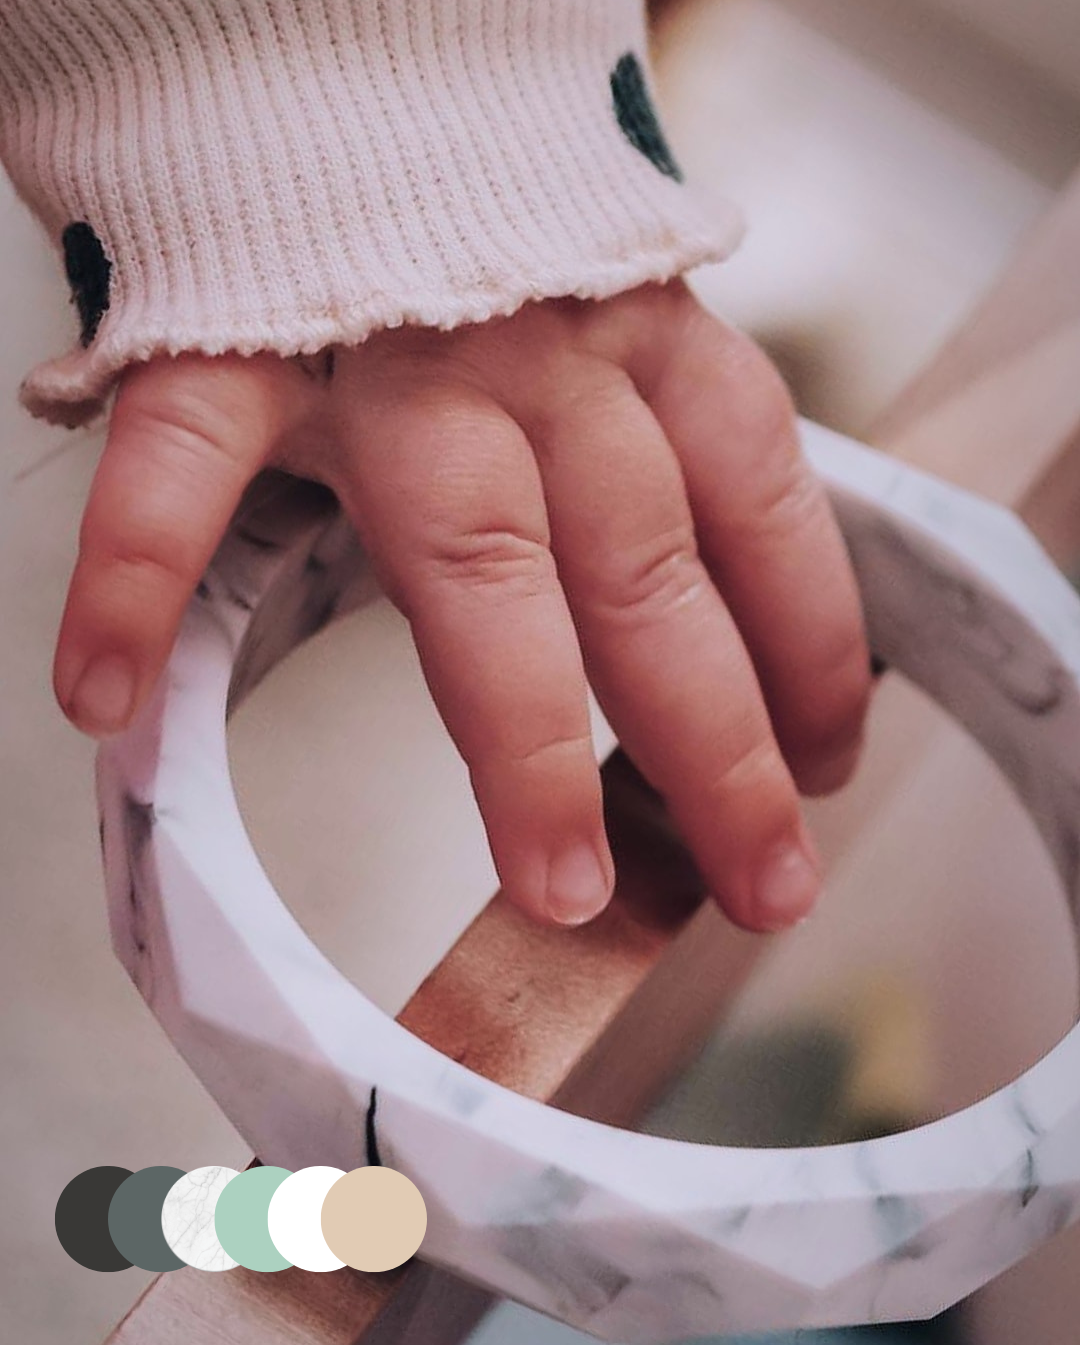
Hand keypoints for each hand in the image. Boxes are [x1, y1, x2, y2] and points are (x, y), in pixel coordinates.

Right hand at [54, 279, 869, 930]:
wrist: (309, 42)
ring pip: (471, 552)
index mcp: (633, 333)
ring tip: (551, 877)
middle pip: (643, 569)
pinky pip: (180, 466)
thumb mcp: (589, 301)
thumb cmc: (456, 206)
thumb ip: (640, 435)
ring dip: (516, 735)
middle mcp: (535, 349)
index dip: (806, 643)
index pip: (756, 503)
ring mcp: (380, 349)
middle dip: (713, 743)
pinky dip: (135, 580)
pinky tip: (109, 696)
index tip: (822, 761)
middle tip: (762, 880)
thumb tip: (695, 602)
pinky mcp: (224, 337)